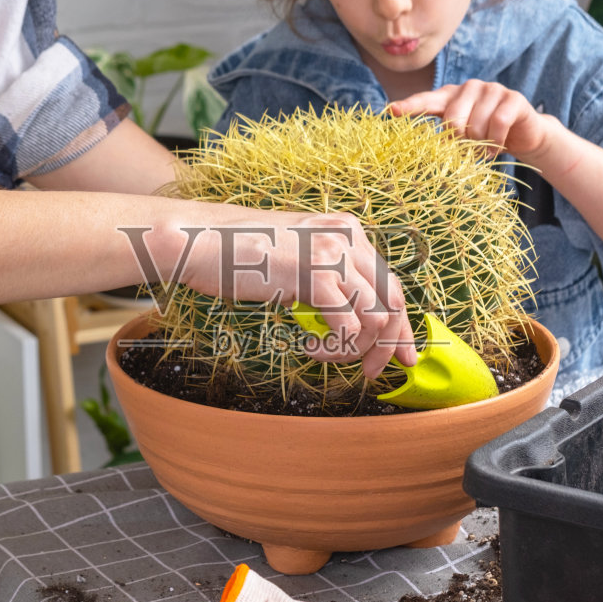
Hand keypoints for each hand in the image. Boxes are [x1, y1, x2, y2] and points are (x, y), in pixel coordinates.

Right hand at [168, 210, 417, 378]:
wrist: (202, 240)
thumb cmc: (239, 254)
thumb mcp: (297, 255)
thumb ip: (328, 276)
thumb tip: (351, 316)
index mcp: (348, 230)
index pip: (391, 282)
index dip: (400, 324)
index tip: (400, 353)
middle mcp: (348, 237)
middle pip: (394, 301)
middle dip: (389, 344)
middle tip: (372, 371)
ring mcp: (333, 254)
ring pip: (376, 319)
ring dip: (356, 350)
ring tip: (325, 355)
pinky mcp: (315, 276)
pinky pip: (348, 327)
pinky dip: (335, 349)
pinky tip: (309, 348)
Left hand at [390, 81, 557, 160]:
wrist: (524, 134)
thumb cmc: (486, 136)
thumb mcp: (464, 136)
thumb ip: (447, 136)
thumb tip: (424, 150)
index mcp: (451, 97)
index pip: (426, 100)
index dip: (409, 106)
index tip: (391, 111)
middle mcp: (469, 88)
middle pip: (452, 120)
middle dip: (461, 141)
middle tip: (470, 150)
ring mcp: (492, 89)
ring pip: (476, 125)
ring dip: (481, 145)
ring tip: (487, 149)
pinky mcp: (513, 98)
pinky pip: (498, 123)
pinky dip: (496, 141)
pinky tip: (497, 146)